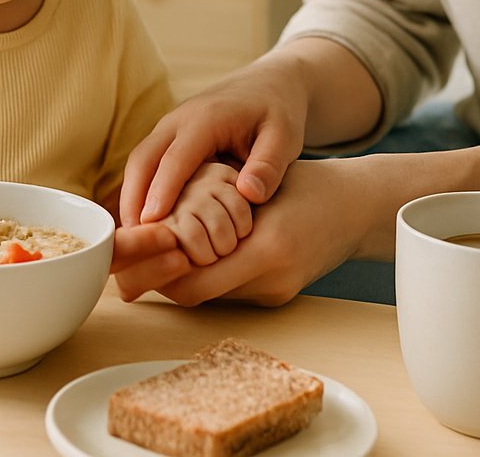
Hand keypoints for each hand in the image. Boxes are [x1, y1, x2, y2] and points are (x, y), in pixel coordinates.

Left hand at [115, 155, 401, 305]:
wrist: (357, 206)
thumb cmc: (307, 183)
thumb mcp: (256, 184)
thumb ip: (212, 202)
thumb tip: (155, 224)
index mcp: (269, 247)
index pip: (194, 278)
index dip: (155, 271)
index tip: (127, 257)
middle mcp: (273, 278)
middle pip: (196, 294)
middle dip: (158, 280)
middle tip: (122, 267)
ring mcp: (278, 292)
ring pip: (209, 294)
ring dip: (179, 276)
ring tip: (147, 255)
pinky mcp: (280, 296)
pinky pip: (229, 289)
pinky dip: (205, 273)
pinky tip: (187, 253)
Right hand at [120, 56, 308, 226]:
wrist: (268, 84)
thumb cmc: (278, 113)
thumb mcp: (285, 137)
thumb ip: (269, 165)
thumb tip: (248, 194)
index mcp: (206, 119)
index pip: (175, 159)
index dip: (161, 192)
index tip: (151, 224)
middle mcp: (179, 120)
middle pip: (143, 158)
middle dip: (133, 197)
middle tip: (132, 239)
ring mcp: (170, 127)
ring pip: (139, 161)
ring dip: (132, 195)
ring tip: (134, 237)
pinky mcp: (169, 136)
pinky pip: (147, 162)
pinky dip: (140, 189)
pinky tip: (144, 220)